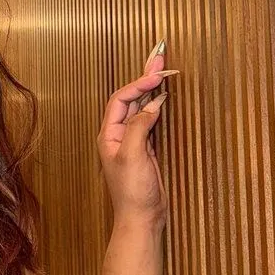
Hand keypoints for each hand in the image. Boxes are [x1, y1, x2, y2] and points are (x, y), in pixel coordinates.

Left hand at [95, 41, 178, 223]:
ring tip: (163, 69)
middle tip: (160, 57)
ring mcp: (132, 141)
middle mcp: (118, 135)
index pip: (121, 100)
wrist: (141, 217)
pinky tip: (164, 97)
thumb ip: (139, 127)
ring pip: (141, 107)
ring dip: (152, 88)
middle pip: (130, 99)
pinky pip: (150, 120)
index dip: (138, 84)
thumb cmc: (132, 191)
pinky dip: (158, 105)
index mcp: (109, 134)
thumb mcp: (133, 155)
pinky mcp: (146, 148)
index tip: (157, 75)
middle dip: (145, 78)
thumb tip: (151, 105)